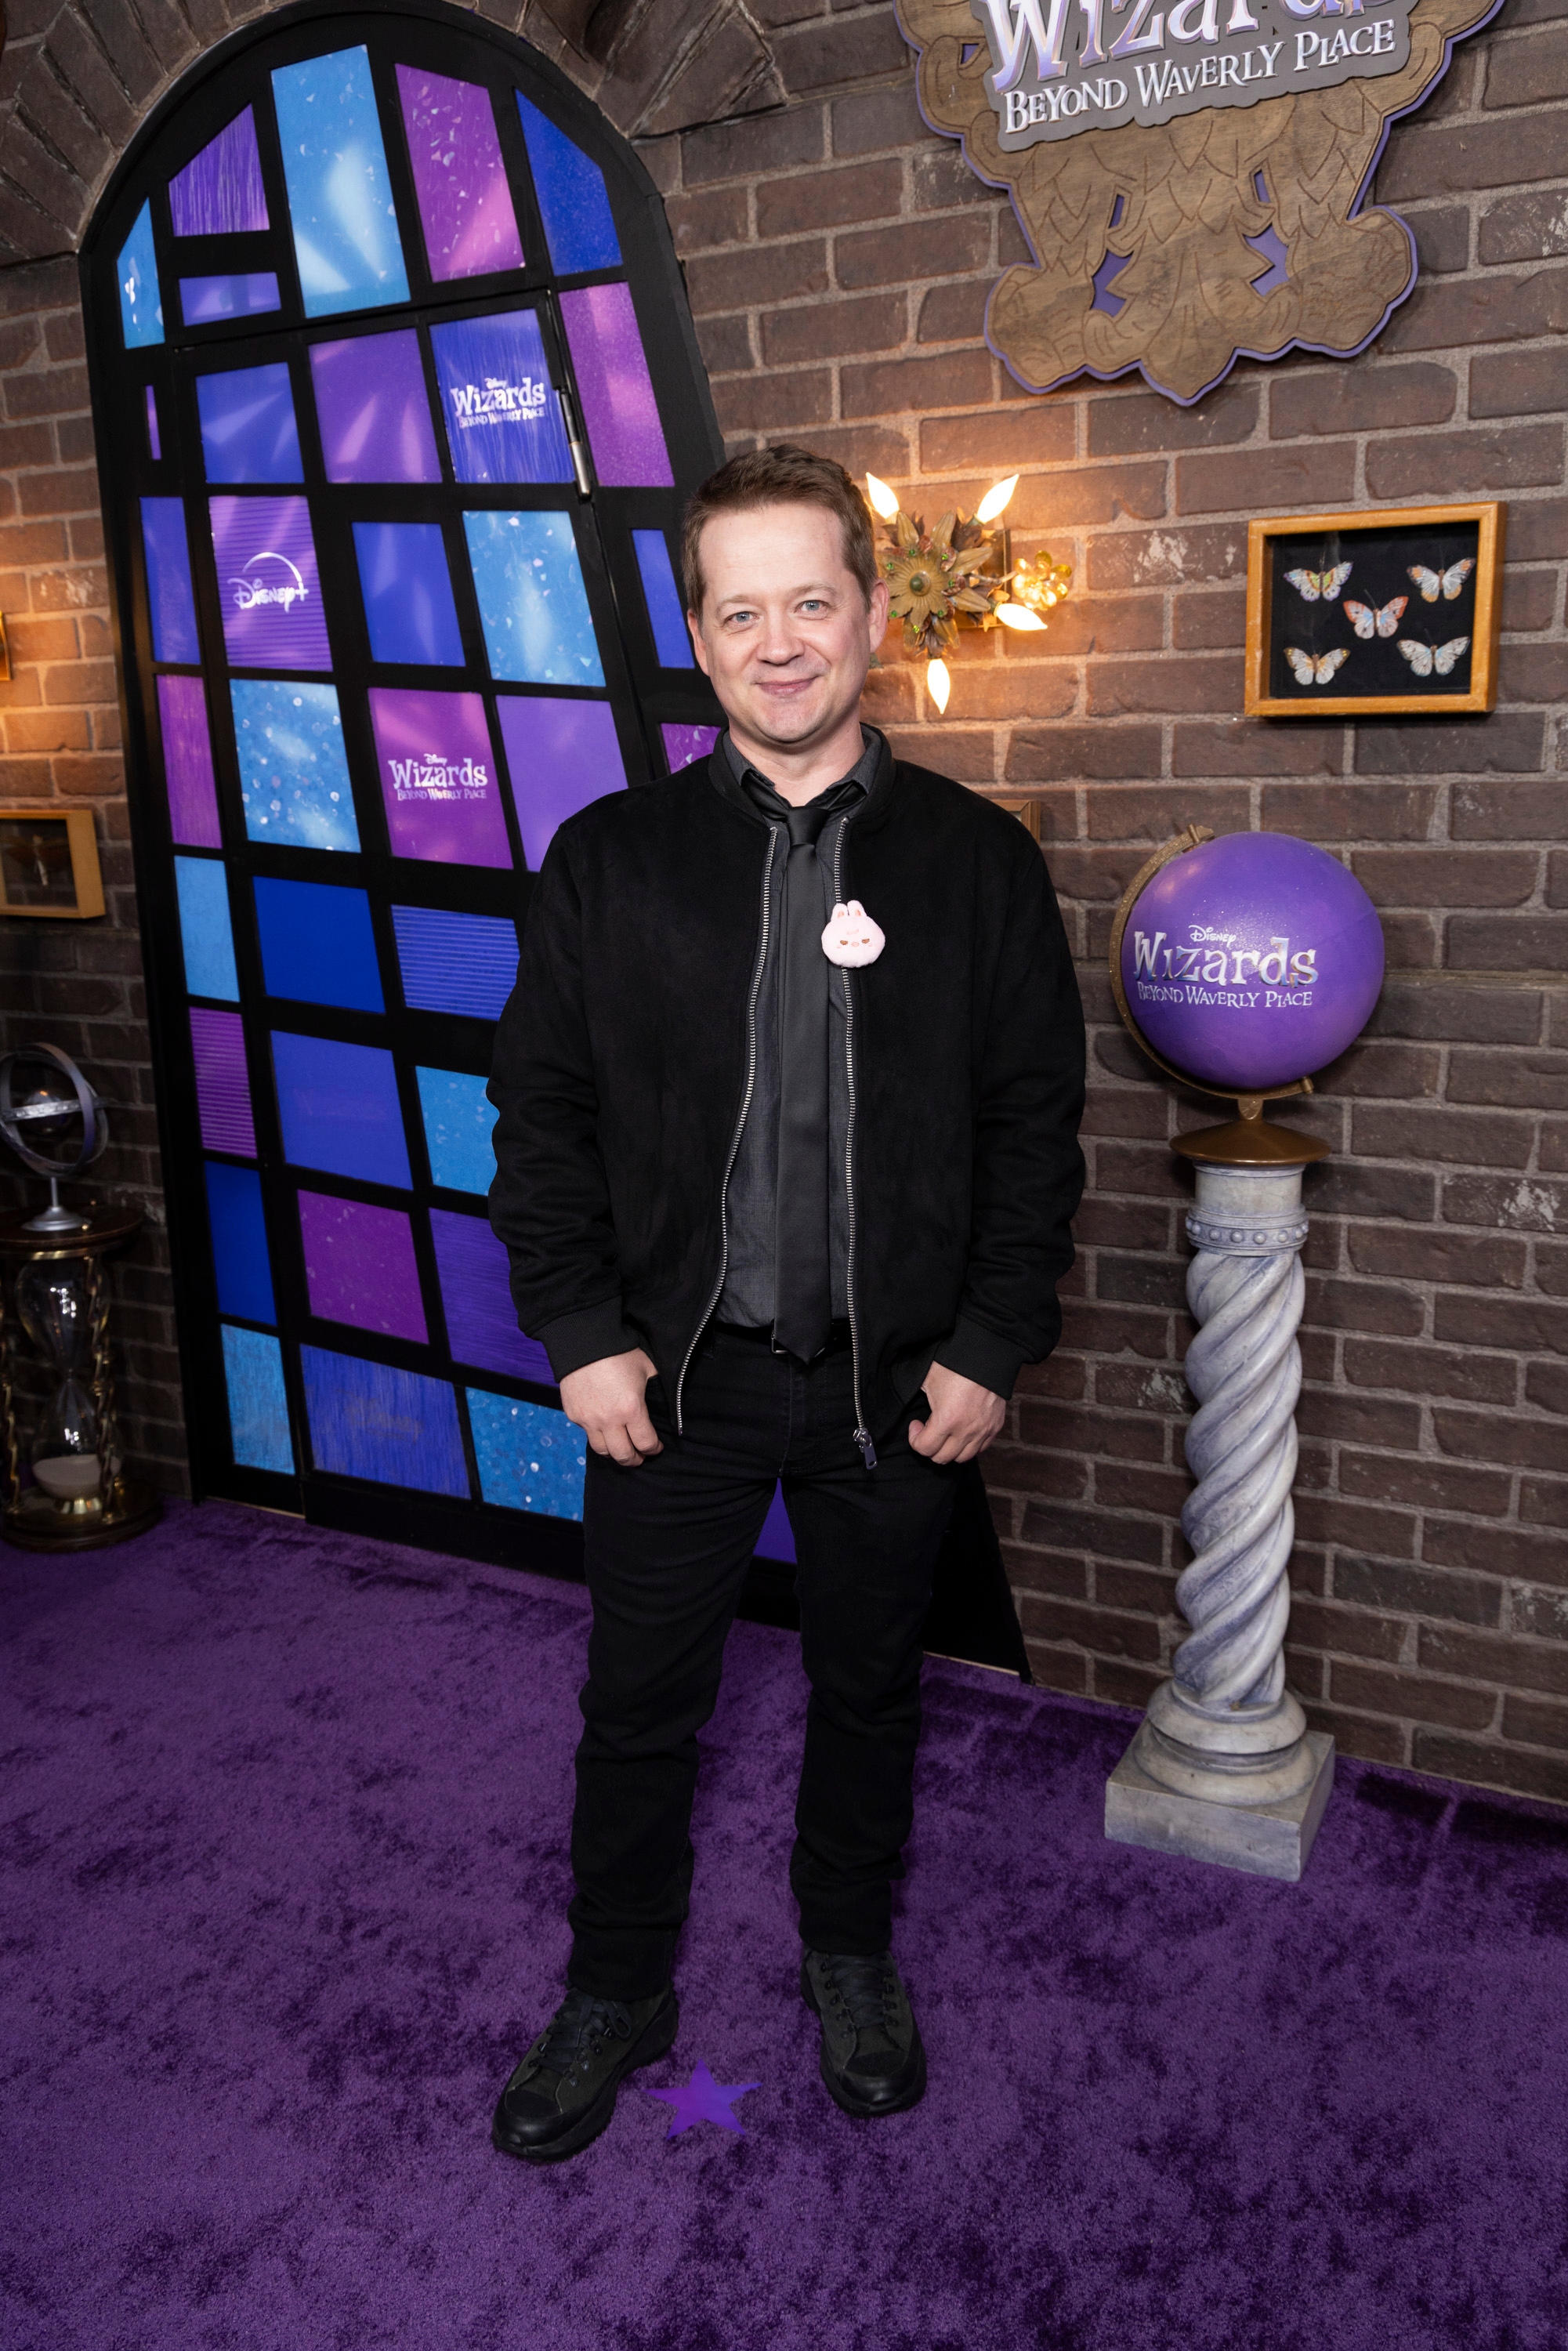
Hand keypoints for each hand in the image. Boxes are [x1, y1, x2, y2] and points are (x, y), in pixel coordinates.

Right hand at [559, 1348, 662, 1467]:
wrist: (583, 1339)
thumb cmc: (620, 1351)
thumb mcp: (647, 1369)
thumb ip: (657, 1390)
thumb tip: (668, 1405)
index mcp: (631, 1409)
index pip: (645, 1443)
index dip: (654, 1449)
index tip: (656, 1448)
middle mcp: (608, 1420)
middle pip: (623, 1455)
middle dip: (635, 1460)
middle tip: (640, 1457)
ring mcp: (588, 1419)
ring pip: (603, 1450)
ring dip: (614, 1453)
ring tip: (621, 1449)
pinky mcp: (574, 1415)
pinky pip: (587, 1434)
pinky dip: (598, 1435)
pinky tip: (605, 1429)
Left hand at [908, 1362, 1005, 1465]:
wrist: (987, 1354)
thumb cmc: (955, 1364)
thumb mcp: (927, 1378)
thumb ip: (915, 1396)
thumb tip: (905, 1404)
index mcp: (947, 1419)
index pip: (925, 1448)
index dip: (914, 1439)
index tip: (915, 1425)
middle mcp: (967, 1430)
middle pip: (942, 1457)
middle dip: (930, 1447)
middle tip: (927, 1430)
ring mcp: (983, 1430)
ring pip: (963, 1457)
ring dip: (949, 1449)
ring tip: (944, 1433)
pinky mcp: (995, 1426)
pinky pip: (981, 1448)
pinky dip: (968, 1445)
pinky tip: (961, 1431)